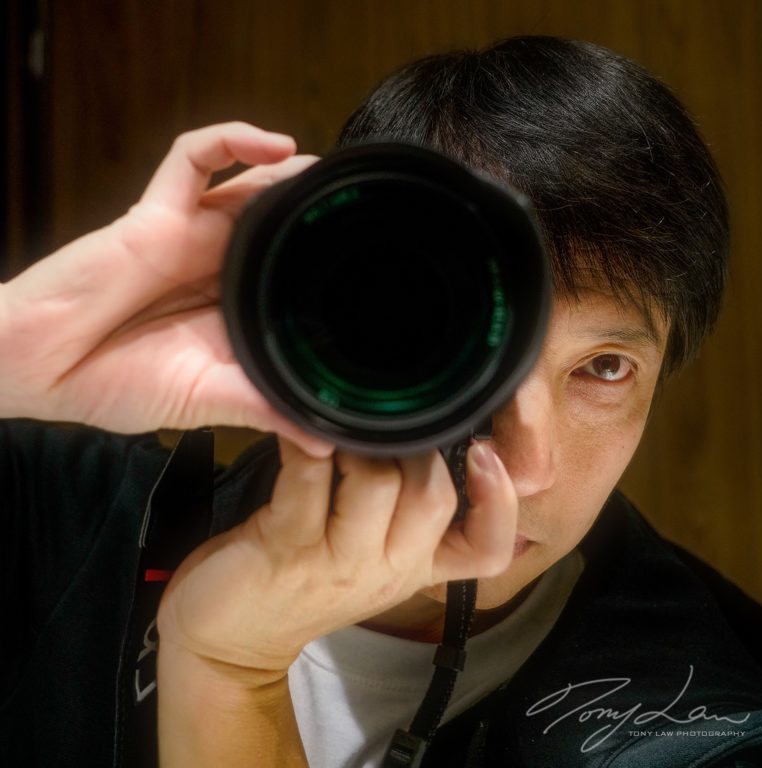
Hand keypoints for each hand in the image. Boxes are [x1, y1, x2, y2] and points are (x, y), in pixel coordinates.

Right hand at [0, 122, 330, 455]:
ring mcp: (190, 237)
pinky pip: (193, 159)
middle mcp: (219, 269)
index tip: (373, 268)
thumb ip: (263, 410)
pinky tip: (276, 145)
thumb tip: (323, 441)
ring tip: (331, 175)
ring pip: (250, 184)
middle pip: (280, 224)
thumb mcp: (205, 401)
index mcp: (235, 311)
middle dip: (317, 212)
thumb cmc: (115, 385)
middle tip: (362, 209)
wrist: (39, 368)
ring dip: (291, 173)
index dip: (328, 266)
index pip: (293, 276)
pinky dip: (231, 141)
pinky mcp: (155, 213)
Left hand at [156, 438, 517, 673]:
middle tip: (387, 425)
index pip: (486, 548)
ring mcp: (338, 560)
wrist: (231, 640)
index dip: (500, 502)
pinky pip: (309, 481)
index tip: (486, 451)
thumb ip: (401, 511)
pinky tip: (297, 428)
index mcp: (414, 566)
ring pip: (379, 484)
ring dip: (361, 442)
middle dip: (417, 448)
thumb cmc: (302, 581)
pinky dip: (307, 446)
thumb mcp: (368, 558)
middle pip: (433, 498)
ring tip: (339, 427)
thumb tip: (420, 435)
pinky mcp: (287, 546)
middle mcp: (387, 567)